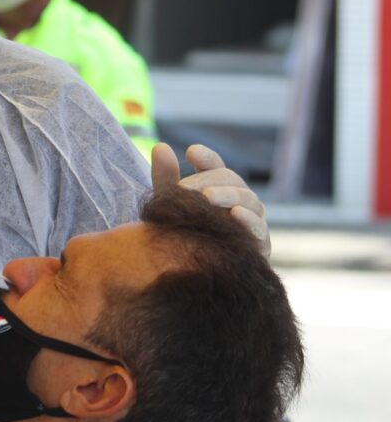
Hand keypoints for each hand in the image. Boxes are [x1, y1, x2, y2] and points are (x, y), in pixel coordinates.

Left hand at [152, 143, 269, 254]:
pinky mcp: (260, 243)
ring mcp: (252, 219)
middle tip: (186, 188)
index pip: (216, 165)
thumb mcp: (172, 205)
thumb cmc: (185, 233)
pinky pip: (259, 227)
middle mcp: (238, 199)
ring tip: (208, 197)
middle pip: (230, 179)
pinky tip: (235, 215)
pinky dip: (249, 220)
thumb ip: (165, 177)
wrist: (197, 275)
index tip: (191, 152)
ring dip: (228, 196)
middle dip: (208, 180)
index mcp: (218, 186)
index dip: (206, 158)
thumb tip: (160, 147)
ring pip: (247, 199)